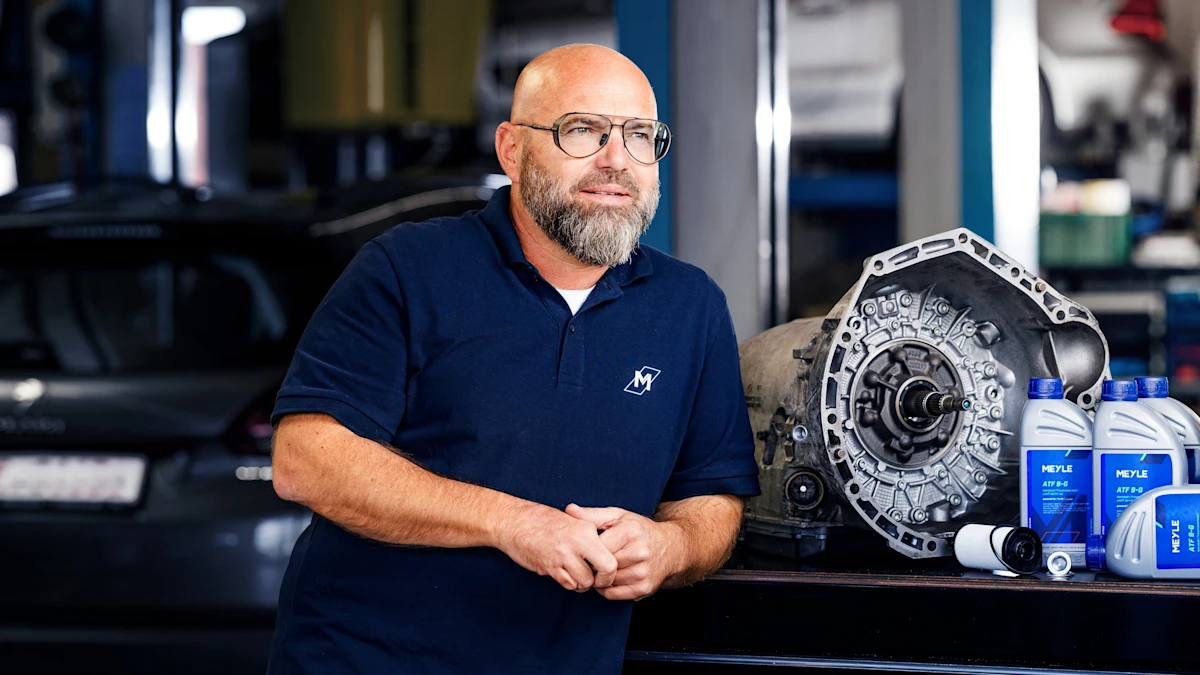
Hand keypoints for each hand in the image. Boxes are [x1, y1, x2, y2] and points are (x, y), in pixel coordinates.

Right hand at [493, 501, 618, 592]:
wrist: (514, 521)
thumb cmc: (542, 519)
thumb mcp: (571, 519)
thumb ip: (589, 534)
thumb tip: (605, 551)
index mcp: (585, 530)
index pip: (611, 559)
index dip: (610, 570)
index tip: (605, 571)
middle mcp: (577, 544)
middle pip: (604, 572)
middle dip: (602, 580)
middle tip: (596, 579)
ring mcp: (562, 557)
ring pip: (584, 583)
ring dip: (582, 583)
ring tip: (577, 574)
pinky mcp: (549, 568)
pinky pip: (568, 584)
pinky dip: (569, 583)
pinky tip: (564, 573)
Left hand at [565, 504, 684, 600]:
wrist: (671, 548)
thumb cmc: (639, 530)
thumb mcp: (618, 516)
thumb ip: (592, 515)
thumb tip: (569, 510)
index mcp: (630, 532)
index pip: (597, 547)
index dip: (588, 549)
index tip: (586, 548)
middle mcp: (639, 552)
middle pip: (602, 565)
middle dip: (593, 565)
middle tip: (591, 560)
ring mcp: (643, 572)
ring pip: (607, 581)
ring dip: (600, 578)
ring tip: (602, 568)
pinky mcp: (645, 588)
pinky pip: (614, 594)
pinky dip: (607, 589)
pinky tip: (610, 578)